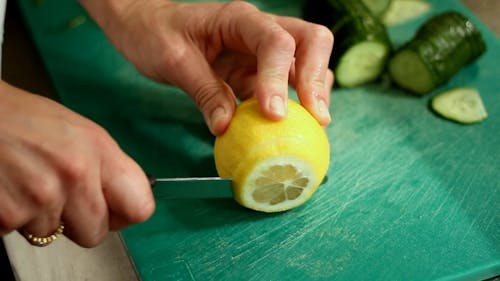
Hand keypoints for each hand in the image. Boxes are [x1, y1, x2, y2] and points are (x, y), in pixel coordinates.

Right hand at [0, 81, 154, 246]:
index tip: (115, 212)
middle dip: (79, 223)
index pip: (140, 207)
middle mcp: (76, 173)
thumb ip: (105, 166)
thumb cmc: (21, 117)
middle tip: (62, 199)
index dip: (125, 215)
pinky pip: (22, 234)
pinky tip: (12, 189)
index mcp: (98, 149)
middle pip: (96, 232)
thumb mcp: (78, 131)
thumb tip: (124, 197)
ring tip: (29, 184)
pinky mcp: (10, 214)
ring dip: (42, 218)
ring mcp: (43, 195)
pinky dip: (15, 218)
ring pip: (55, 235)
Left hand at [80, 0, 333, 134]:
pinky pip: (284, 85)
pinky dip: (294, 104)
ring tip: (312, 126)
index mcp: (238, 19)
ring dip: (313, 92)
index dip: (280, 78)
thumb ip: (204, 92)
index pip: (275, 42)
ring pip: (306, 62)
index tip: (276, 115)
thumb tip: (228, 128)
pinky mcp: (255, 71)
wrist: (143, 25)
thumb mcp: (173, 61)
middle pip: (310, 41)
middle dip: (316, 79)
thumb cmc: (154, 33)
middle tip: (316, 117)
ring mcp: (260, 51)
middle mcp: (258, 30)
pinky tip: (292, 125)